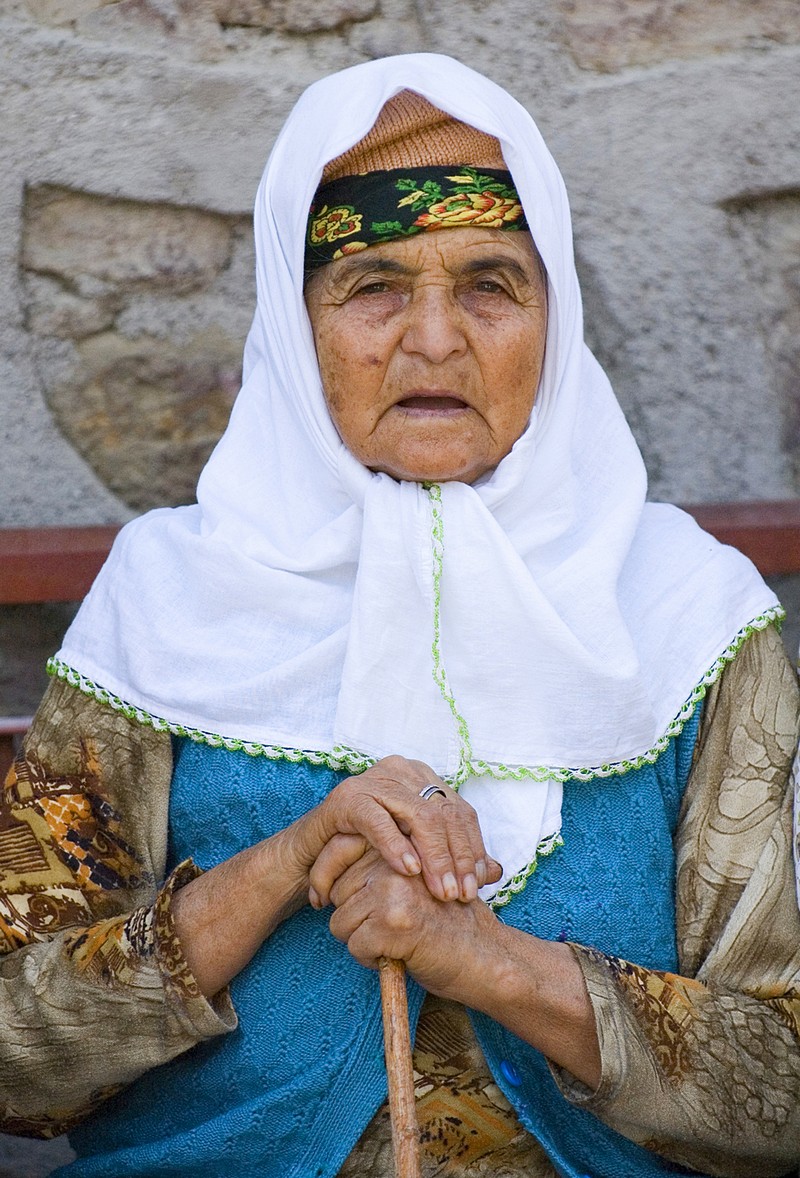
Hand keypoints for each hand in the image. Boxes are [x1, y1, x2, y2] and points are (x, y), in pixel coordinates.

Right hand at [301, 756, 501, 901]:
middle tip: (461, 895)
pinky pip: (378, 820)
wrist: (312, 856)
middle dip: (457, 858)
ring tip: (441, 890)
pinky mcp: (347, 797)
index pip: (459, 811)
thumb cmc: (366, 855)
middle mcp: (401, 772)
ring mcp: (373, 781)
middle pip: (444, 813)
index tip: (478, 884)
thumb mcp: (415, 854)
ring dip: (433, 857)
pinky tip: (409, 871)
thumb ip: (452, 858)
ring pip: (417, 815)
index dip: (473, 848)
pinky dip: (396, 846)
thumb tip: (497, 871)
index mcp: (422, 779)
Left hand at [325, 846, 501, 1002]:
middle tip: (383, 927)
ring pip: (341, 922)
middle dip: (352, 916)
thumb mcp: (414, 881)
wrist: (484, 956)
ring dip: (361, 940)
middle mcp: (396, 860)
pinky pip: (354, 945)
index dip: (324, 876)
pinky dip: (370, 959)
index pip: (338, 847)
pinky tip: (398, 955)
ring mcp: (394, 890)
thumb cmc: (446, 922)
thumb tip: (325, 874)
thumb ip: (380, 867)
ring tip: (394, 941)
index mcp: (400, 844)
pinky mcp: (394, 922)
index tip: (322, 897)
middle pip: (336, 890)